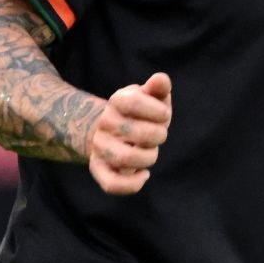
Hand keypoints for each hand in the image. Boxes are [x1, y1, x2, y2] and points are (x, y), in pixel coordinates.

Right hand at [86, 72, 171, 194]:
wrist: (114, 131)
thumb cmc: (142, 114)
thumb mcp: (151, 97)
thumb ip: (158, 88)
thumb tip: (161, 79)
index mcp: (117, 101)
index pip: (134, 103)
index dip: (157, 111)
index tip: (164, 115)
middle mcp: (104, 123)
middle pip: (137, 133)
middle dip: (158, 135)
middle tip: (159, 134)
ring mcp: (100, 146)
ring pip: (125, 158)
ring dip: (148, 157)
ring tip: (151, 152)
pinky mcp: (98, 168)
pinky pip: (112, 184)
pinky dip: (133, 183)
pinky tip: (144, 174)